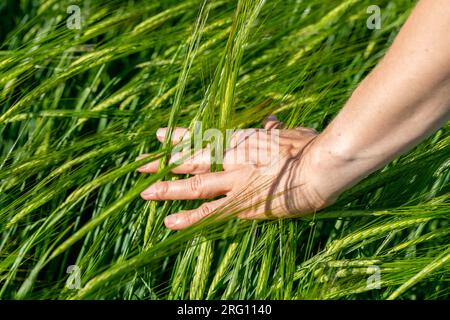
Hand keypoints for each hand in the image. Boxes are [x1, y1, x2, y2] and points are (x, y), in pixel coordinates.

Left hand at [138, 116, 333, 229]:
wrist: (320, 167)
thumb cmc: (309, 146)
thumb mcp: (289, 132)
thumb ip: (275, 129)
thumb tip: (271, 121)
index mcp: (241, 141)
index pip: (203, 139)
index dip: (180, 138)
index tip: (161, 136)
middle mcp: (232, 161)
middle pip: (191, 161)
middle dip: (165, 164)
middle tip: (141, 165)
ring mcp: (235, 184)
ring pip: (194, 187)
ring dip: (168, 189)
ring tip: (145, 193)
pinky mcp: (243, 206)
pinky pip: (211, 213)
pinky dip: (190, 218)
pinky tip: (170, 222)